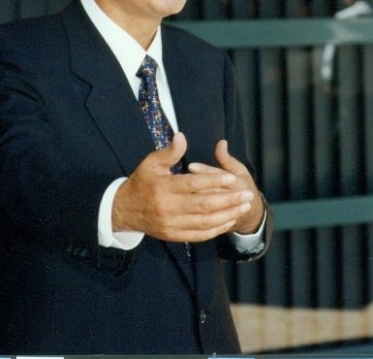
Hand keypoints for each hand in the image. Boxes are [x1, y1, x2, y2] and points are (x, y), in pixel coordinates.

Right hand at [112, 133, 254, 242]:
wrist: (124, 210)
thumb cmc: (142, 182)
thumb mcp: (151, 163)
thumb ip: (169, 152)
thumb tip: (182, 137)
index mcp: (163, 187)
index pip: (193, 184)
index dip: (214, 181)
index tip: (232, 178)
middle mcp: (168, 208)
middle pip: (203, 205)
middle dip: (229, 200)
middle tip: (247, 194)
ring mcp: (171, 224)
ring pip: (205, 222)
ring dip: (227, 215)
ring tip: (244, 207)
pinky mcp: (173, 236)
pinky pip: (199, 235)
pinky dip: (216, 229)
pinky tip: (229, 220)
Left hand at [188, 140, 264, 234]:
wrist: (250, 213)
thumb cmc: (243, 186)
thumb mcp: (239, 170)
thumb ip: (227, 158)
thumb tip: (221, 143)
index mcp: (239, 183)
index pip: (220, 177)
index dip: (206, 171)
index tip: (191, 166)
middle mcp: (233, 199)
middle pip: (212, 194)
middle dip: (197, 187)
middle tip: (179, 181)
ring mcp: (226, 214)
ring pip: (208, 209)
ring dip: (194, 201)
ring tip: (179, 194)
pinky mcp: (220, 225)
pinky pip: (206, 224)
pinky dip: (195, 216)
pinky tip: (183, 210)